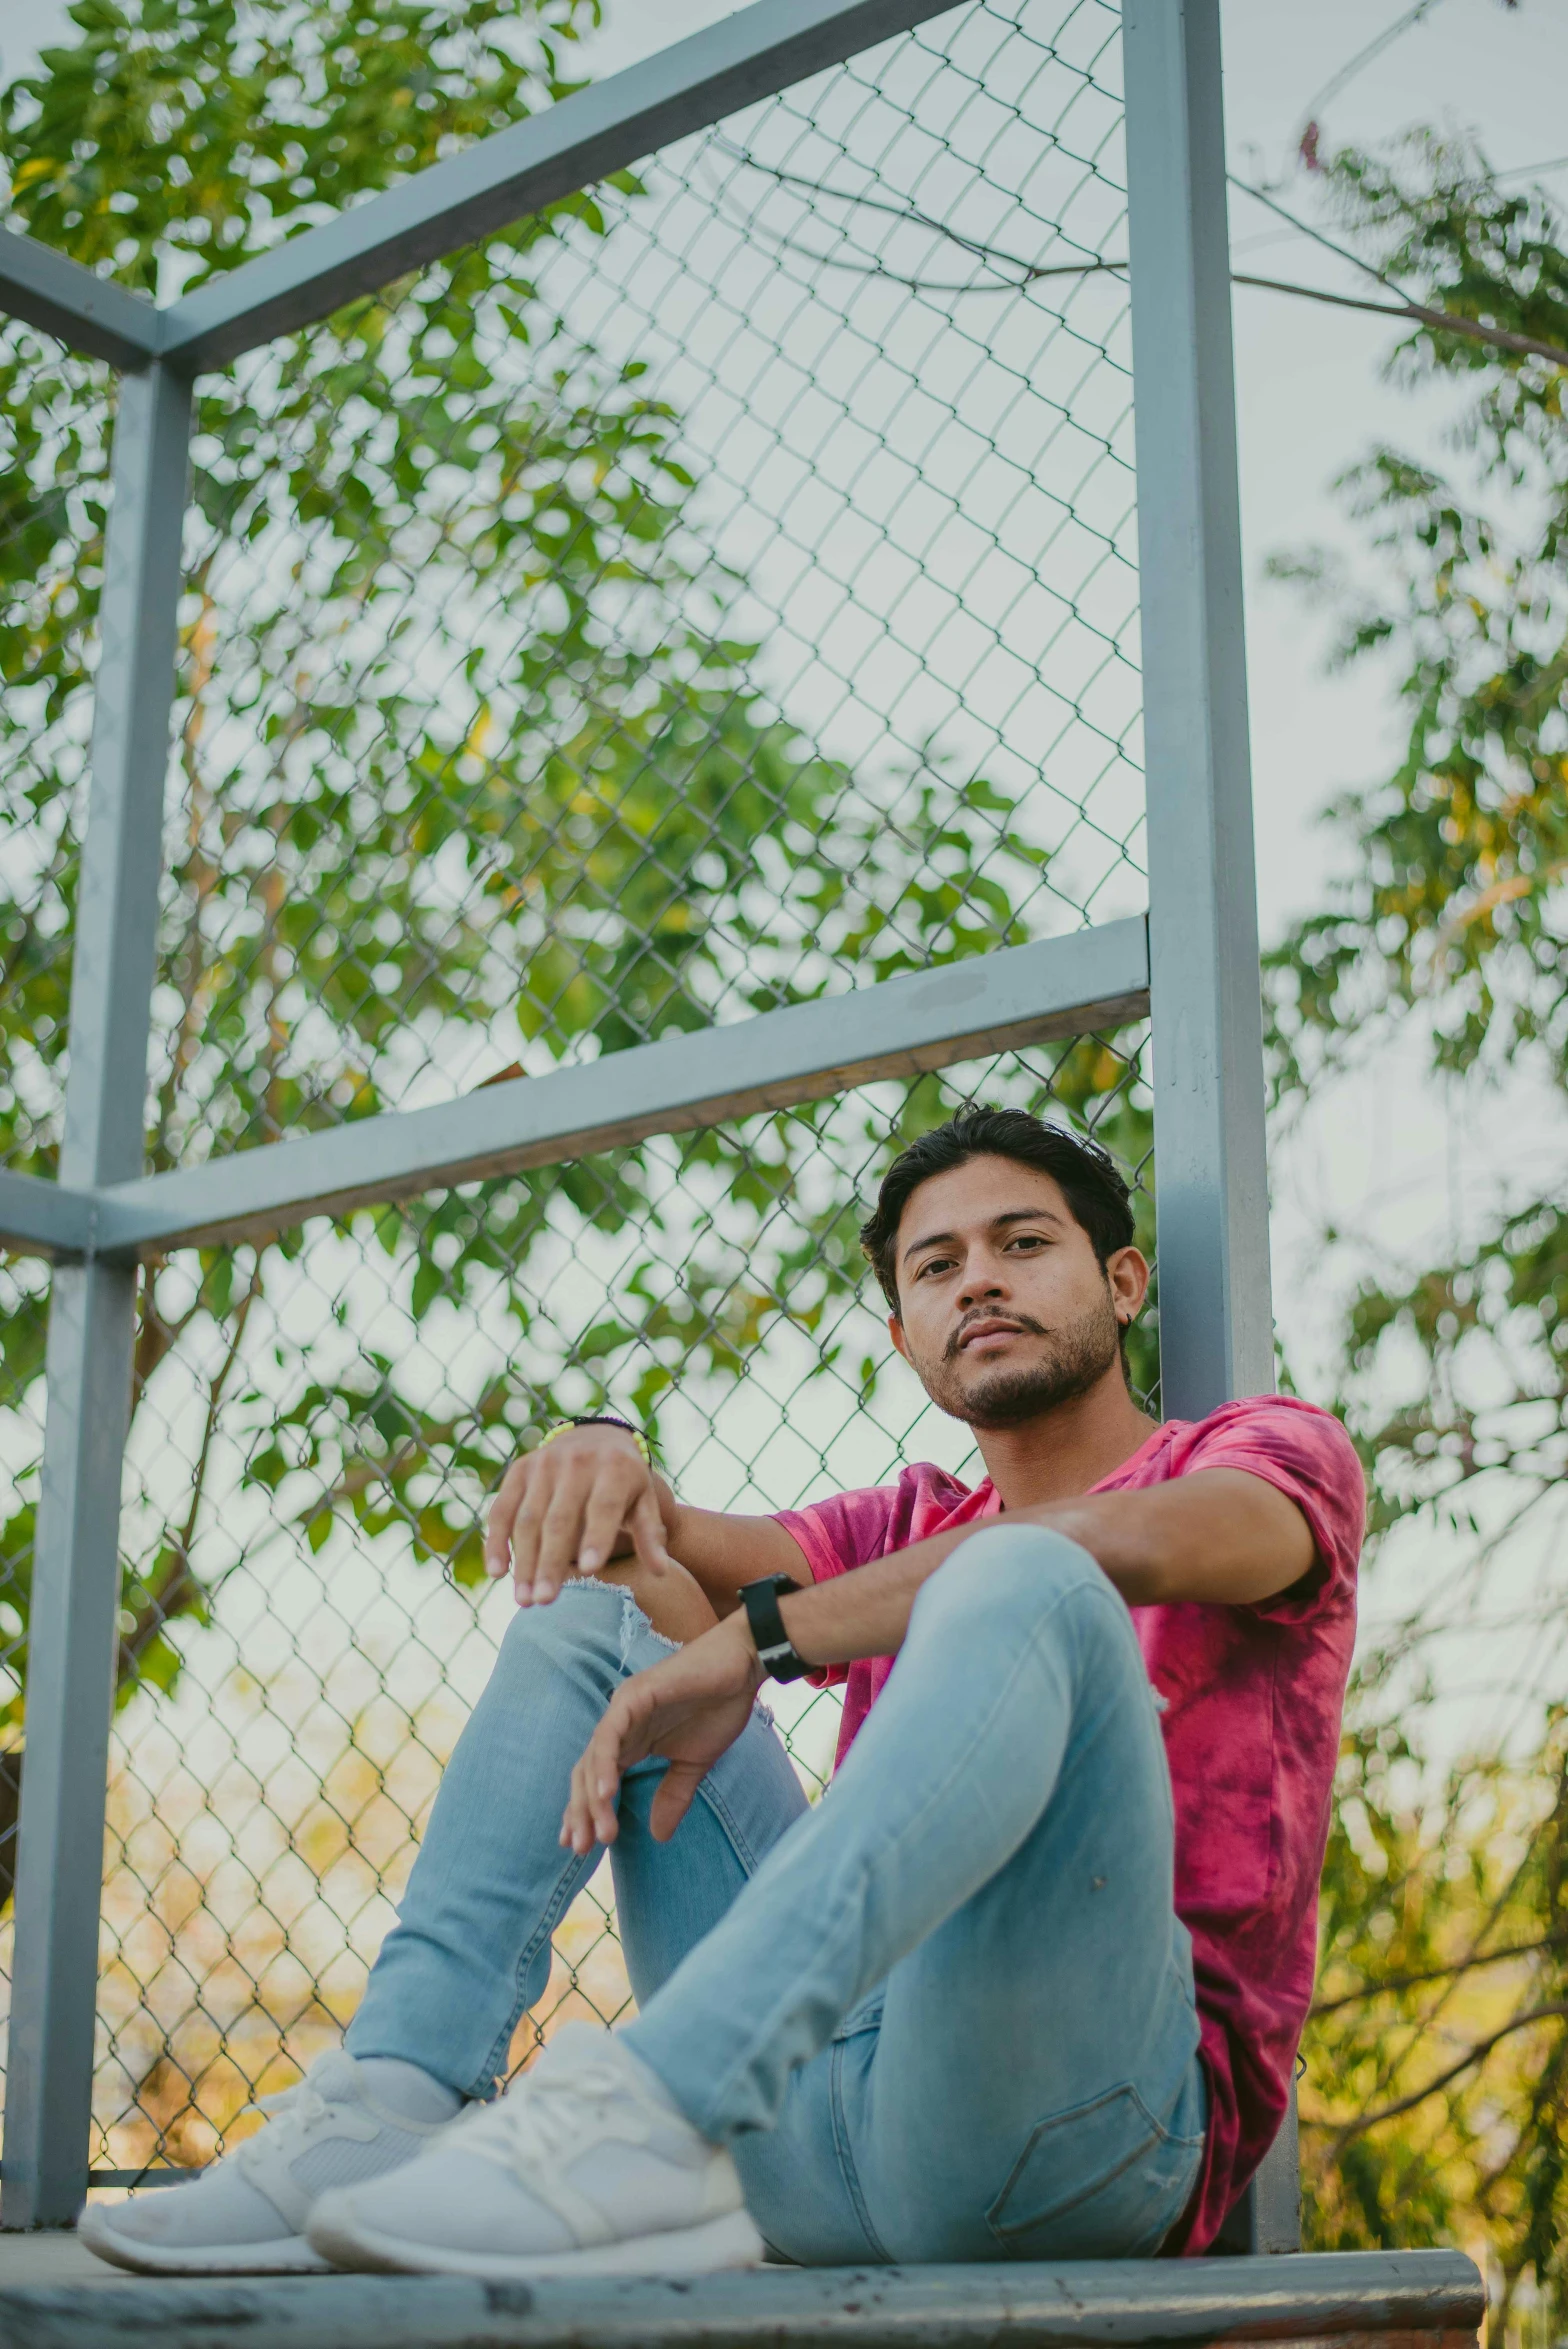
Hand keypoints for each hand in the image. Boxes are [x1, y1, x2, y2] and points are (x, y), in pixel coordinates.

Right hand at [484, 1425, 673, 1606]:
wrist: (596, 1436)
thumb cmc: (626, 1481)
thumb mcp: (645, 1500)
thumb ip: (650, 1534)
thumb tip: (662, 1572)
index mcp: (614, 1468)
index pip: (603, 1506)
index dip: (596, 1537)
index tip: (589, 1570)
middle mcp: (576, 1462)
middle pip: (560, 1519)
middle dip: (551, 1562)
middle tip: (545, 1601)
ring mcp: (543, 1464)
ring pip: (528, 1519)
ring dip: (524, 1561)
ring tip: (524, 1601)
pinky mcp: (519, 1470)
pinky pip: (502, 1509)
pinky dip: (496, 1541)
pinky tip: (497, 1573)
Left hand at [561, 1612, 762, 1852]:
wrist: (741, 1667)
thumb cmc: (719, 1706)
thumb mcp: (695, 1764)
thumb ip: (674, 1795)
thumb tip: (659, 1838)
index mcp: (630, 1741)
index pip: (595, 1780)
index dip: (584, 1812)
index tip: (580, 1848)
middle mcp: (619, 1726)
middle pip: (585, 1772)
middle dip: (580, 1812)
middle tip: (580, 1849)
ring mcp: (623, 1708)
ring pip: (594, 1756)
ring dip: (592, 1796)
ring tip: (598, 1831)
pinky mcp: (635, 1695)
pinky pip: (611, 1733)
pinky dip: (604, 1762)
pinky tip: (605, 1791)